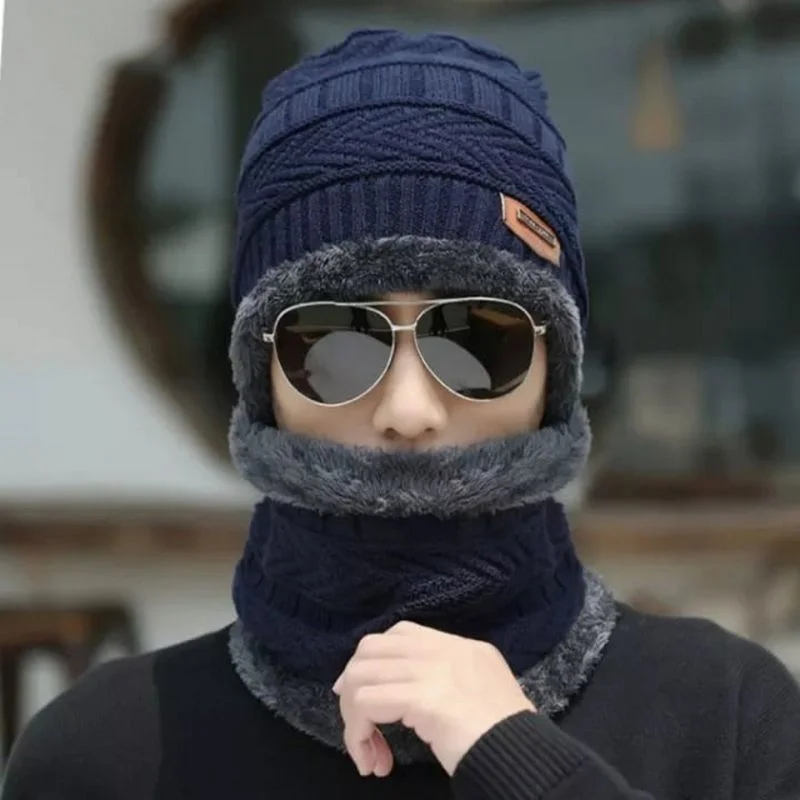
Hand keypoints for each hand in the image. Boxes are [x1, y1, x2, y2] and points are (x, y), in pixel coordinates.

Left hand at [332, 621, 534, 777]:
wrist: (523, 752)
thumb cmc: (509, 733)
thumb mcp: (484, 691)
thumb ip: (452, 682)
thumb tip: (414, 700)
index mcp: (460, 647)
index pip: (401, 633)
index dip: (372, 659)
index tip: (359, 691)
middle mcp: (443, 650)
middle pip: (371, 648)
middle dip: (352, 685)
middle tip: (356, 723)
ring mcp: (431, 669)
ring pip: (360, 677)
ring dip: (353, 719)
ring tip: (369, 754)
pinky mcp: (420, 696)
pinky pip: (365, 705)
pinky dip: (358, 735)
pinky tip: (373, 761)